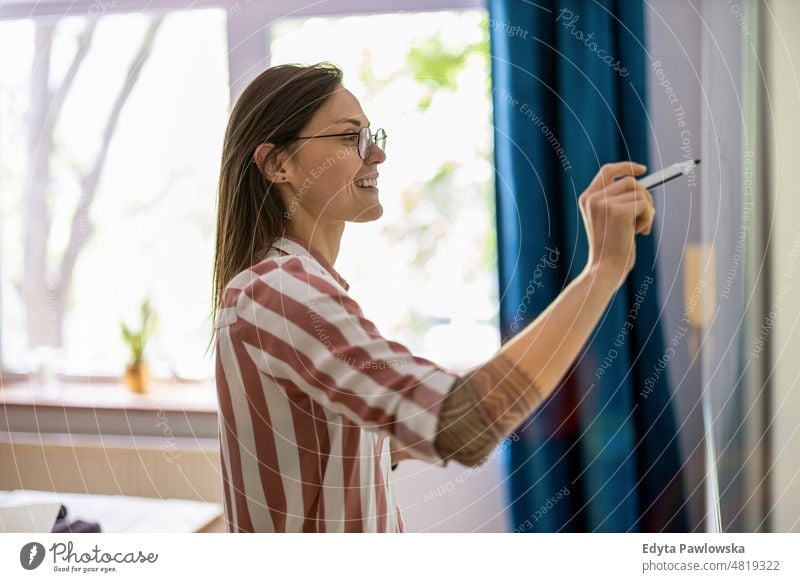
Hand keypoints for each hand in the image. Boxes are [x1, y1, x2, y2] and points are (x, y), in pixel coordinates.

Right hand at [578, 161, 654, 289]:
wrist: (604, 269)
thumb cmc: (610, 249)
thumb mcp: (608, 220)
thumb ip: (618, 202)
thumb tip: (643, 186)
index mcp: (587, 199)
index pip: (607, 171)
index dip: (626, 167)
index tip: (643, 170)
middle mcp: (593, 198)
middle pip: (630, 181)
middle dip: (644, 196)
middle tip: (646, 216)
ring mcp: (604, 204)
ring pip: (640, 192)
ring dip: (647, 210)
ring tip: (639, 229)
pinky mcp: (618, 212)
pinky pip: (644, 204)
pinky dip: (648, 218)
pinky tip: (638, 233)